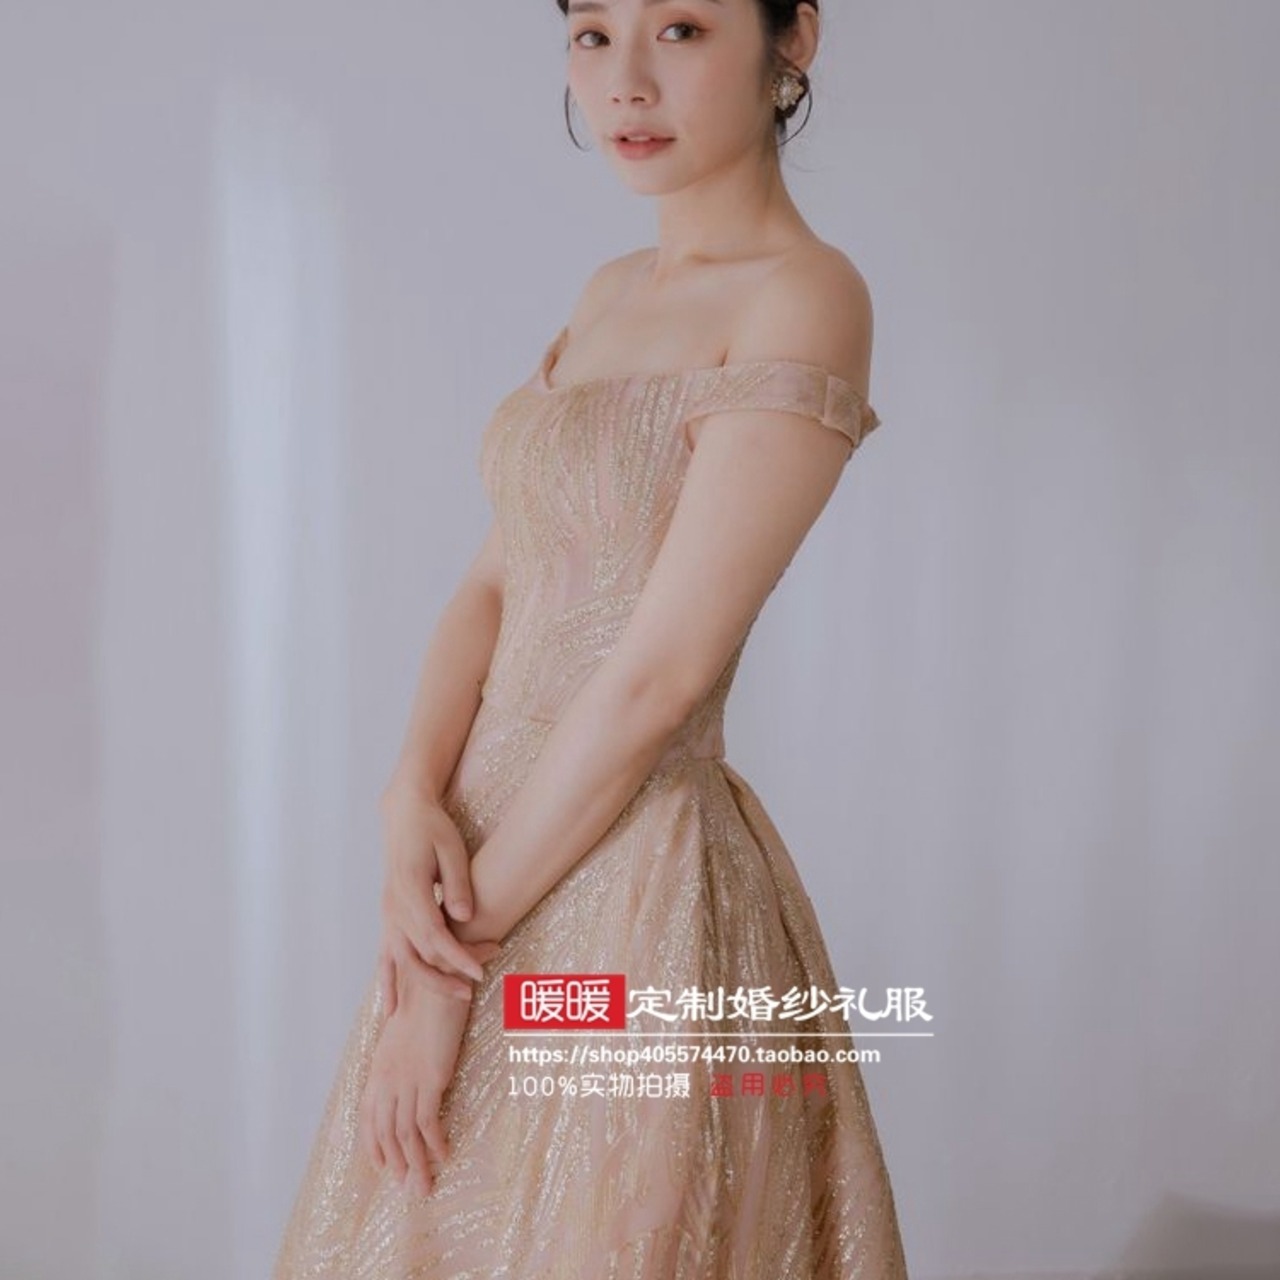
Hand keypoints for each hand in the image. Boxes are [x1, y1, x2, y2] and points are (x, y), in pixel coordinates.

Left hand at [359, 977, 470, 1195]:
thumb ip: (407, 1048)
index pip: (369, 1115)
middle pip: (385, 1132)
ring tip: (423, 1186)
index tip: (384, 1167)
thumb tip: (416, 1062)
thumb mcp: (409, 1024)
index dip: (375, 1144)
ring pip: (404, 1135)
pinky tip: (444, 1156)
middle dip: (396, 1164)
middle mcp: (387, 1076)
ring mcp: (406, 1079)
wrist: (435, 971)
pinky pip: (428, 1122)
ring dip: (415, 1164)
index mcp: (381, 1064)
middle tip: (408, 1189)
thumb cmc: (427, 991)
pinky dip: (434, 1144)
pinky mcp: (429, 1078)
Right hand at [377, 777, 499, 1012]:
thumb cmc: (432, 829)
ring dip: (427, 984)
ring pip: (402, 961)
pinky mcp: (388, 918)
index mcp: (410, 890)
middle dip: (449, 974)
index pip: (435, 936)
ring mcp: (387, 915)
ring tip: (456, 996)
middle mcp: (394, 907)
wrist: (405, 815)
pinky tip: (389, 1009)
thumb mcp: (451, 849)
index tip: (481, 971)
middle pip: (419, 955)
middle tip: (477, 984)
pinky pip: (385, 957)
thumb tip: (464, 917)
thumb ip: (457, 884)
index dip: (458, 957)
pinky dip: (387, 983)